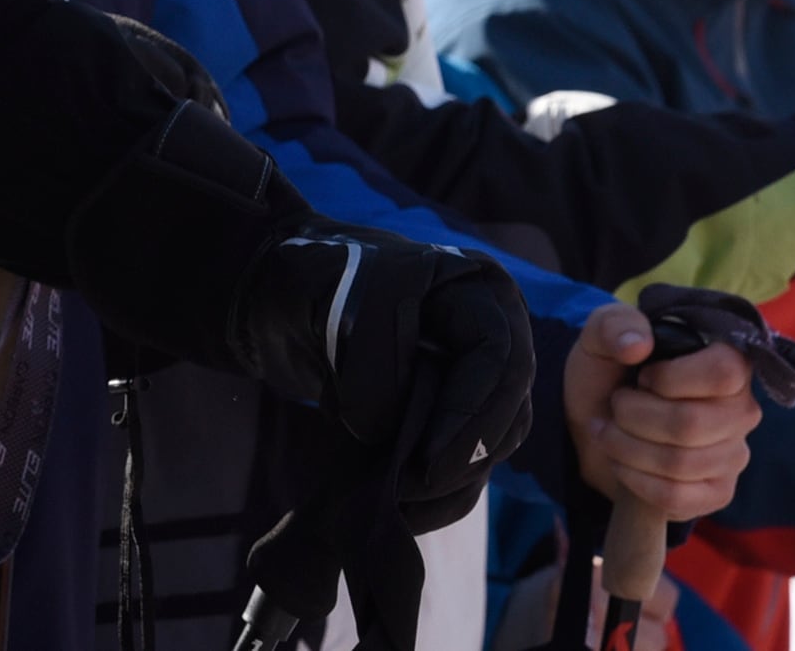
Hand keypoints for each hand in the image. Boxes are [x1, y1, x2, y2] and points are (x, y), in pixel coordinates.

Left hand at [228, 225, 531, 528]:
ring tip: (404, 502)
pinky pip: (469, 458)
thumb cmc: (319, 285)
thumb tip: (392, 443)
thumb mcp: (346, 319)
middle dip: (464, 455)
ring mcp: (476, 373)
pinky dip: (444, 489)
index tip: (429, 462)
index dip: (469, 414)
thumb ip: (377, 380)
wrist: (287, 295)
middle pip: (507, 405)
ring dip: (455, 479)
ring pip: (494, 439)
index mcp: (473, 289)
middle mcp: (491, 331)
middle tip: (414, 487)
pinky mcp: (455, 411)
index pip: (497, 357)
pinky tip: (409, 511)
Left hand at [564, 301, 759, 523]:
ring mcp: (733, 455)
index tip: (642, 376)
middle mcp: (741, 410)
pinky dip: (636, 481)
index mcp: (727, 363)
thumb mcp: (600, 337)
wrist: (592, 421)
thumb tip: (638, 344)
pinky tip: (622, 464)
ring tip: (610, 432)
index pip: (723, 372)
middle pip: (691, 424)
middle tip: (615, 407)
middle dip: (633, 416)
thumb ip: (614, 325)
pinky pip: (679, 498)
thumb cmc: (609, 373)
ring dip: (626, 448)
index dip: (669, 378)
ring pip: (680, 463)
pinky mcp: (717, 492)